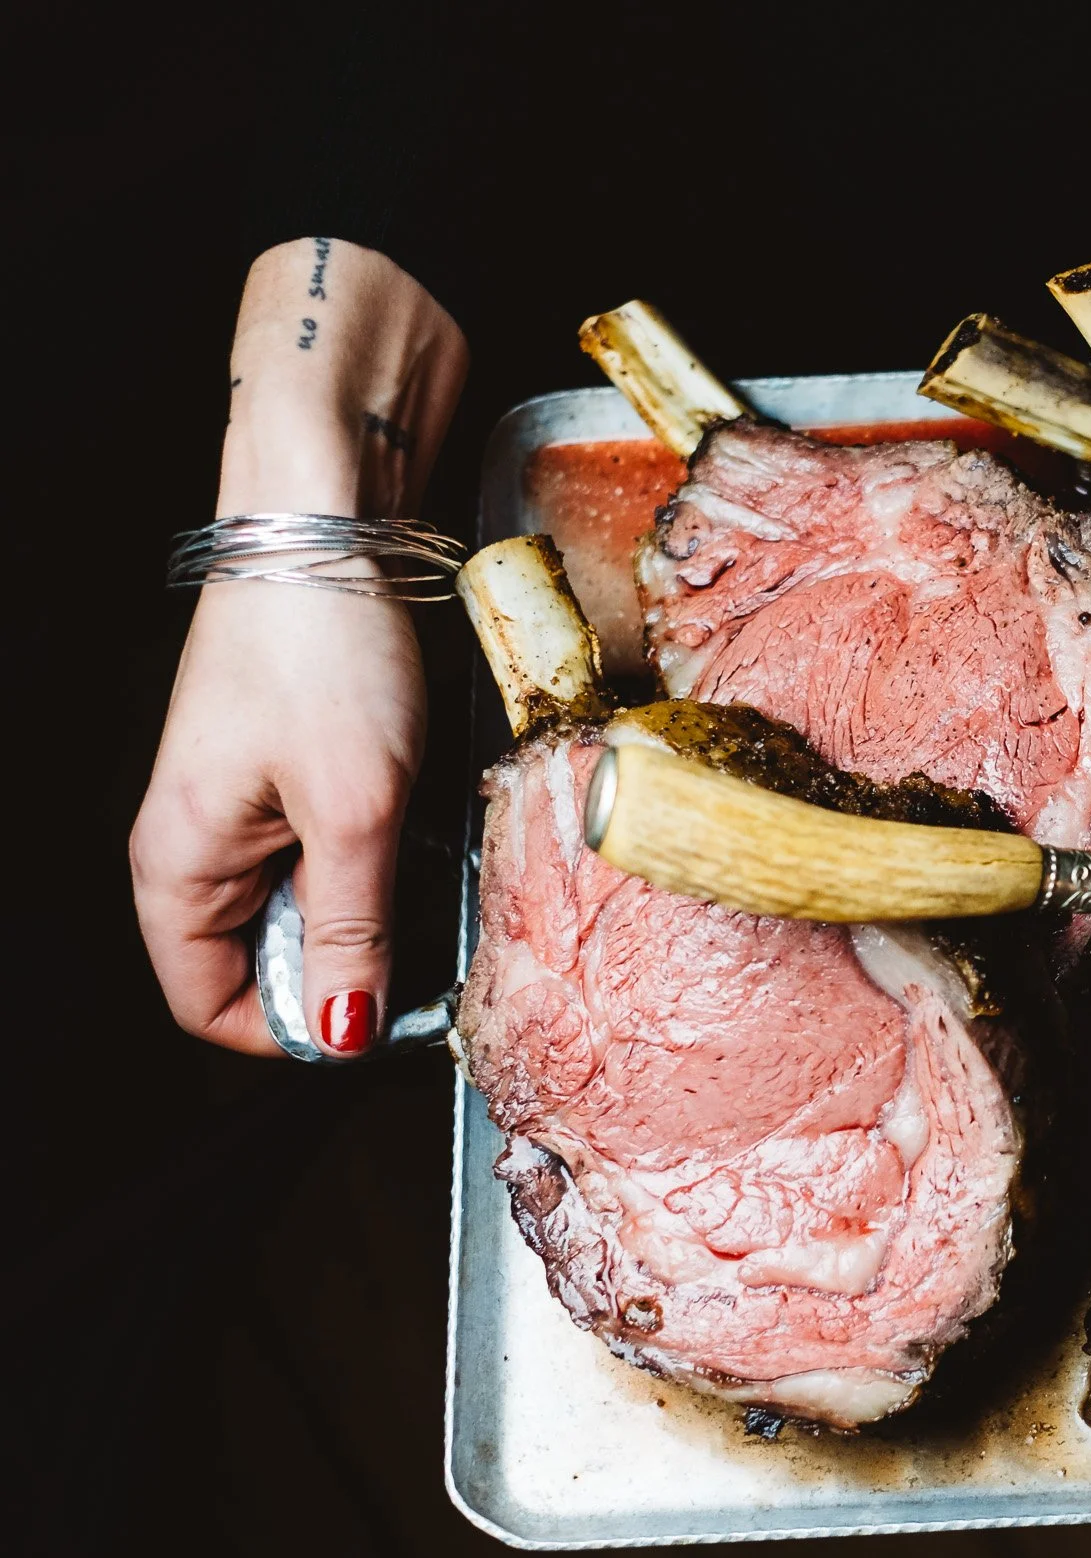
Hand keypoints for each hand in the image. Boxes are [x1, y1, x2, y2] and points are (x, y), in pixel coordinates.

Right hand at [131, 239, 466, 1053]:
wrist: (328, 520)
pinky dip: (389, 857)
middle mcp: (201, 847)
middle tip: (435, 946)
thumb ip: (352, 928)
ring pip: (316, 906)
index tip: (382, 1020)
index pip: (213, 1006)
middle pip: (270, 962)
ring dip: (380, 911)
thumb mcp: (356, 809)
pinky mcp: (299, 770)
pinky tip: (433, 833)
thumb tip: (337, 1034)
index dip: (296, 1030)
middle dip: (350, 970)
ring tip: (440, 878)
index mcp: (180, 868)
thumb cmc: (323, 650)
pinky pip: (340, 850)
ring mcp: (250, 807)